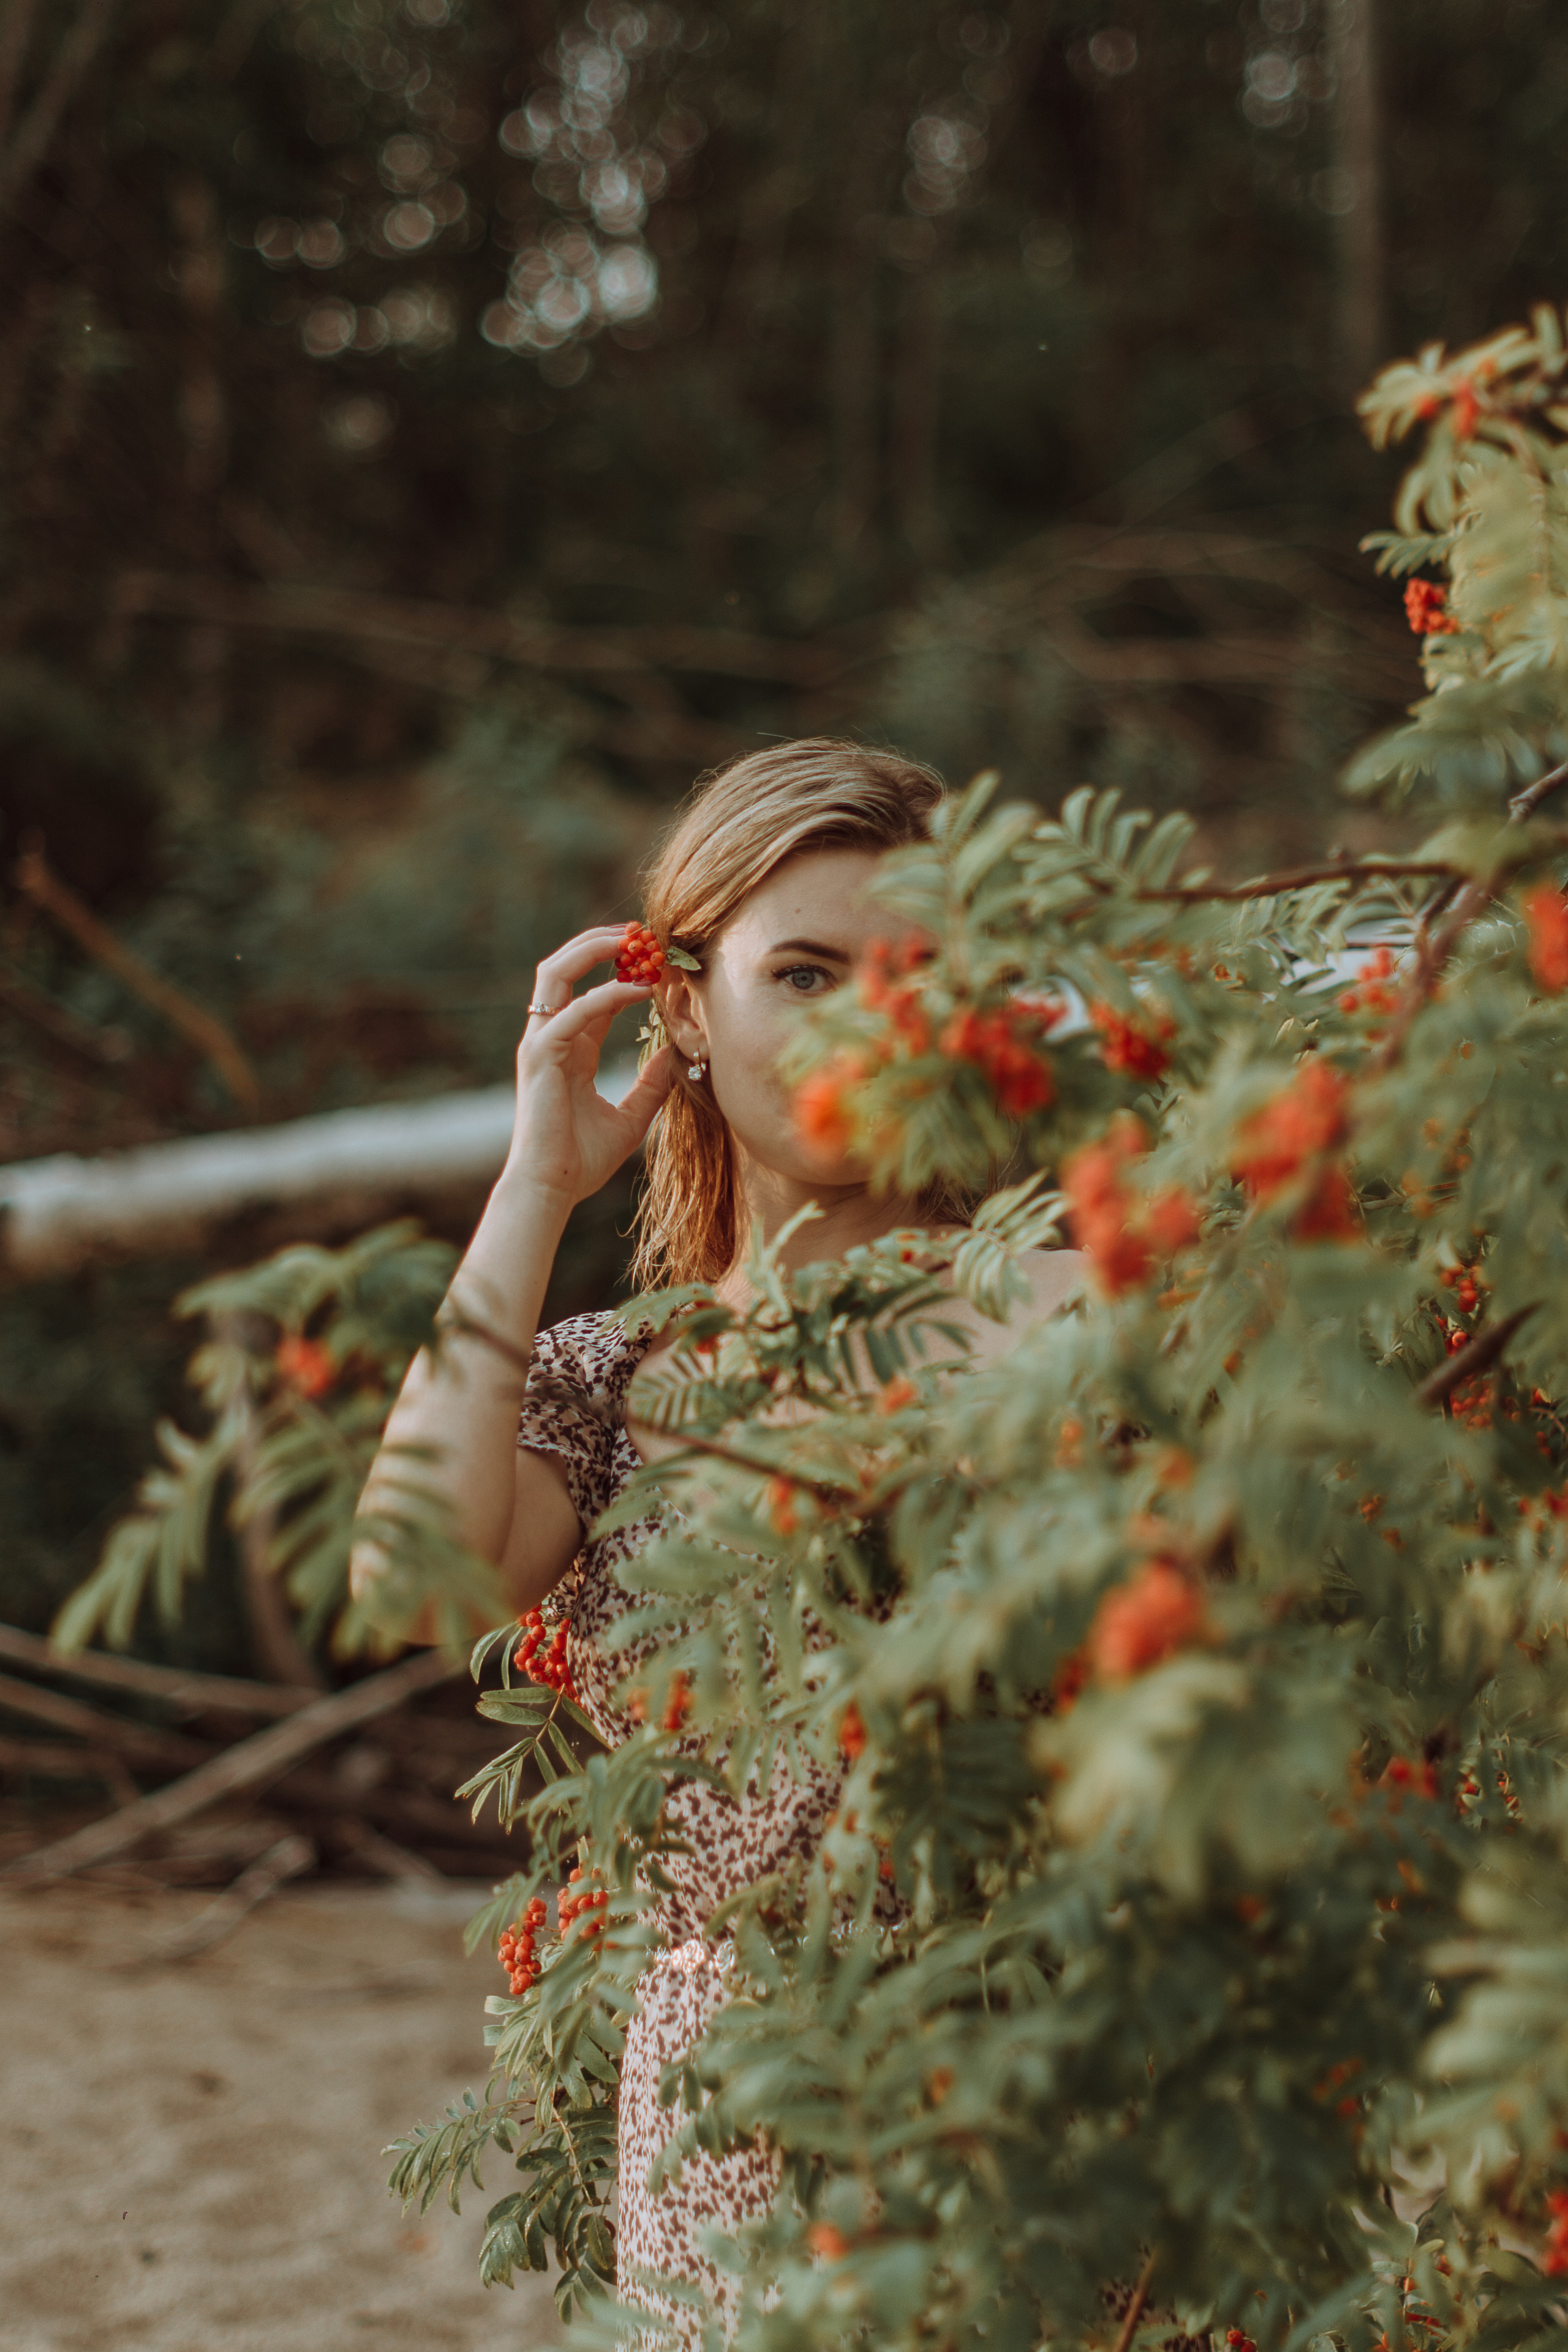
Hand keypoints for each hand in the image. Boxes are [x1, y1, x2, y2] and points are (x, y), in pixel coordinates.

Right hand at [506, 925, 676, 1207]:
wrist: (551, 1189)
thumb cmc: (582, 1160)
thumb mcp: (631, 1118)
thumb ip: (651, 1085)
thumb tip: (677, 1054)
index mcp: (569, 1048)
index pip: (591, 992)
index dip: (620, 969)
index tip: (656, 957)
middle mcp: (551, 1037)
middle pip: (564, 967)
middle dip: (600, 942)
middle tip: (641, 932)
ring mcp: (541, 1044)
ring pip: (556, 973)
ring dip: (592, 950)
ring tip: (631, 940)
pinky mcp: (540, 1056)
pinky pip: (572, 1011)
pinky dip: (605, 994)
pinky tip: (638, 990)